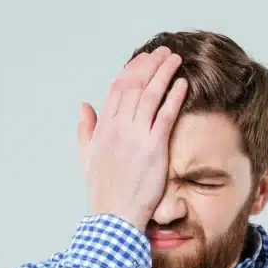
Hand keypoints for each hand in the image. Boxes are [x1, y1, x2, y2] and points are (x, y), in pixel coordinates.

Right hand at [77, 46, 187, 230]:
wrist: (115, 215)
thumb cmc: (104, 190)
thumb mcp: (87, 157)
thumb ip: (86, 129)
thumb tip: (84, 106)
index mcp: (104, 128)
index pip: (117, 89)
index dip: (132, 70)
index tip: (144, 60)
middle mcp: (118, 128)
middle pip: (135, 86)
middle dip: (149, 65)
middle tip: (163, 53)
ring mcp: (136, 136)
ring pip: (150, 95)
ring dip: (163, 73)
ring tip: (174, 59)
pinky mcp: (154, 147)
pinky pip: (166, 115)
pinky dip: (174, 96)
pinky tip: (182, 83)